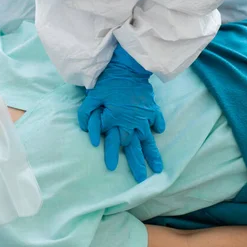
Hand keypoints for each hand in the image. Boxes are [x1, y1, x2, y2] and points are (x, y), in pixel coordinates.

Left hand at [78, 45, 165, 181]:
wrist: (128, 67)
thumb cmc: (108, 81)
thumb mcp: (92, 96)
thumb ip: (87, 114)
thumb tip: (86, 131)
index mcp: (116, 120)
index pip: (113, 142)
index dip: (111, 155)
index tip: (112, 168)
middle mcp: (131, 122)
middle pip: (134, 146)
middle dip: (137, 163)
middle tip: (141, 179)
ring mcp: (143, 116)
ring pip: (148, 139)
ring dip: (153, 154)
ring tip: (158, 168)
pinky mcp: (151, 107)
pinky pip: (156, 119)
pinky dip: (158, 126)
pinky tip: (159, 133)